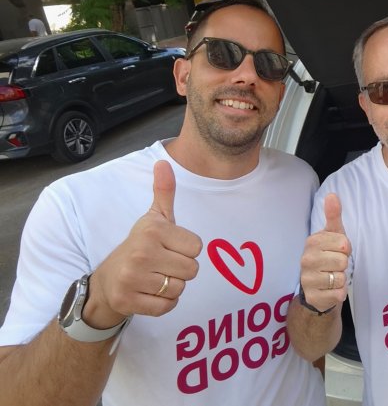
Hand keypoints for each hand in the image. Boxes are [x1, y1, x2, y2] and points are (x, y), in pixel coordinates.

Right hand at [85, 160, 201, 327]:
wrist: (106, 281)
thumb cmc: (139, 246)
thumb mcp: (153, 218)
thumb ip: (164, 192)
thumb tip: (164, 163)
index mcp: (152, 231)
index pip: (197, 247)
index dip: (187, 250)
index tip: (169, 248)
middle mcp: (141, 253)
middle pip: (192, 270)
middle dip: (181, 270)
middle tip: (162, 265)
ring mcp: (132, 278)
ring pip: (180, 289)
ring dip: (171, 287)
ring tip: (154, 278)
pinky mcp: (128, 301)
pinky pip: (167, 307)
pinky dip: (163, 303)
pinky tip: (149, 293)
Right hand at [299, 193, 349, 312]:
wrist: (317, 288)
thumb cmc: (328, 257)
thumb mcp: (333, 235)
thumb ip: (333, 216)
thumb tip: (332, 194)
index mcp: (312, 242)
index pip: (343, 243)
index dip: (345, 249)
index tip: (337, 251)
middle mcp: (305, 260)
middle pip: (343, 261)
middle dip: (343, 265)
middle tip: (334, 266)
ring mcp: (307, 279)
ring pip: (341, 278)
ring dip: (341, 279)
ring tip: (331, 277)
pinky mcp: (313, 297)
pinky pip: (338, 294)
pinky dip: (339, 293)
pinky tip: (329, 290)